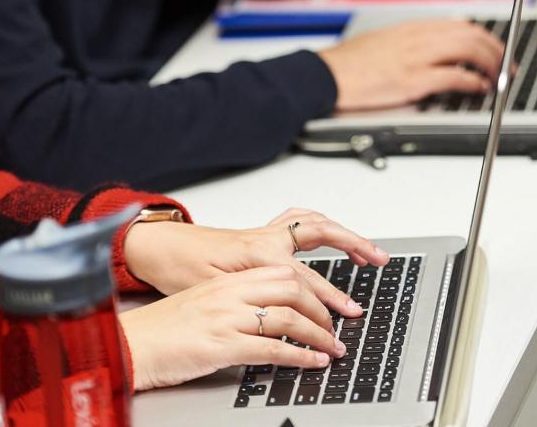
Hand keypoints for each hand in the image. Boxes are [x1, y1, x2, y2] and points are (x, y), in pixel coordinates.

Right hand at [119, 266, 345, 390]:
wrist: (129, 345)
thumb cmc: (163, 329)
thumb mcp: (204, 303)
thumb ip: (237, 301)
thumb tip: (273, 313)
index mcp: (227, 282)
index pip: (283, 274)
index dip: (313, 289)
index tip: (327, 305)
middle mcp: (229, 294)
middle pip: (292, 289)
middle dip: (321, 309)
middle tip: (334, 327)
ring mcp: (226, 318)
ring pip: (288, 318)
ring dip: (318, 335)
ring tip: (332, 348)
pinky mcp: (221, 346)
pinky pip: (271, 349)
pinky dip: (299, 356)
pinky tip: (312, 363)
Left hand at [124, 208, 388, 315]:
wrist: (157, 245)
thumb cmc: (177, 268)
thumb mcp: (213, 291)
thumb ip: (251, 299)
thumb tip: (280, 317)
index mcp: (260, 251)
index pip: (308, 279)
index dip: (332, 301)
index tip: (349, 316)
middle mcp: (268, 236)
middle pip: (324, 234)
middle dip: (356, 246)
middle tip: (379, 260)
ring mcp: (265, 231)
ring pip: (314, 221)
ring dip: (342, 231)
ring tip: (364, 247)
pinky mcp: (259, 233)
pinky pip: (298, 220)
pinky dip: (319, 223)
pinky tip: (329, 233)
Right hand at [318, 19, 503, 110]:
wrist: (324, 76)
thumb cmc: (348, 64)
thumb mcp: (383, 42)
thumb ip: (410, 42)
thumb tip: (433, 47)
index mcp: (411, 28)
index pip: (460, 25)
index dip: (484, 37)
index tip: (495, 48)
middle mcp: (417, 38)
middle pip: (471, 35)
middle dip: (496, 49)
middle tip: (506, 65)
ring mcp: (416, 58)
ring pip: (469, 51)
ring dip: (491, 64)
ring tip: (499, 77)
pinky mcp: (412, 81)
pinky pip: (454, 77)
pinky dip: (473, 82)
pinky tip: (480, 88)